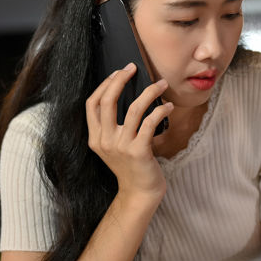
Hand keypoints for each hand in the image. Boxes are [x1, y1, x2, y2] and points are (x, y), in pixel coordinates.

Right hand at [85, 63, 173, 200]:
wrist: (140, 193)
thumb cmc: (131, 166)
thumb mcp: (114, 146)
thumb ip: (113, 126)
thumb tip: (126, 95)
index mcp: (95, 138)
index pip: (92, 104)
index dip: (104, 85)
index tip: (118, 72)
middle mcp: (104, 141)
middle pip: (108, 101)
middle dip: (120, 80)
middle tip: (133, 67)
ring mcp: (121, 146)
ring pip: (134, 109)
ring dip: (150, 92)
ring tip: (161, 84)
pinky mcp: (139, 151)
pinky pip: (150, 122)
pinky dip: (161, 110)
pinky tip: (169, 106)